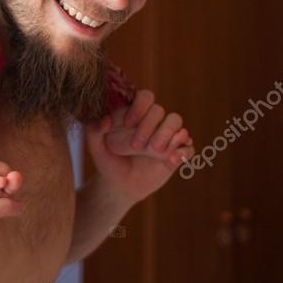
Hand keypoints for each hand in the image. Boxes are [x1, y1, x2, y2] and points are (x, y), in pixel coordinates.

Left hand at [85, 89, 193, 207]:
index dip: (139, 106)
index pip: (145, 97)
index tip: (128, 123)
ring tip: (156, 150)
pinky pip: (188, 148)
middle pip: (160, 110)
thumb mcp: (95, 147)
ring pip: (177, 122)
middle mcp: (152, 123)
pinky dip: (183, 151)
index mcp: (134, 114)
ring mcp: (165, 138)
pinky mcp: (175, 155)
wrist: (119, 185)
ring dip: (168, 134)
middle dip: (150, 126)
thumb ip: (93, 131)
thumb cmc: (108, 160)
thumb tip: (104, 119)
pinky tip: (170, 160)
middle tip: (136, 146)